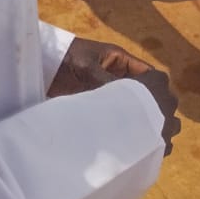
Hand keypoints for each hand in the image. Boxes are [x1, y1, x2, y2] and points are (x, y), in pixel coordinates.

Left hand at [49, 38, 181, 154]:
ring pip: (130, 105)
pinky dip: (121, 124)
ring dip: (136, 118)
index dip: (160, 91)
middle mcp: (117, 76)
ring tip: (145, 137)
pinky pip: (114, 114)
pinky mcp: (95, 103)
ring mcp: (106, 90)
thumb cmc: (64, 58)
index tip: (164, 111)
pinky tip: (125, 139)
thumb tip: (129, 104)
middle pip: (144, 93)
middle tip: (157, 128)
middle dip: (152, 108)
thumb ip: (107, 82)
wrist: (35, 63)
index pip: (151, 75)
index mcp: (120, 61)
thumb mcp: (88, 68)